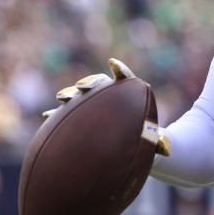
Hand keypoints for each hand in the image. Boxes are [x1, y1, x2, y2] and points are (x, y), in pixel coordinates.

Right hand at [43, 58, 170, 155]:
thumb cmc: (149, 140)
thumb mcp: (156, 142)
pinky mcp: (85, 114)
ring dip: (72, 93)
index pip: (126, 79)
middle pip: (100, 84)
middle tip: (83, 88)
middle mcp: (112, 96)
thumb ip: (160, 143)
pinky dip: (60, 112)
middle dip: (90, 82)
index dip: (120, 71)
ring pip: (83, 94)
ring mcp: (97, 103)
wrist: (138, 143)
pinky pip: (71, 111)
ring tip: (62, 98)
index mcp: (131, 97)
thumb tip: (166, 150)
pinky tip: (47, 117)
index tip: (113, 64)